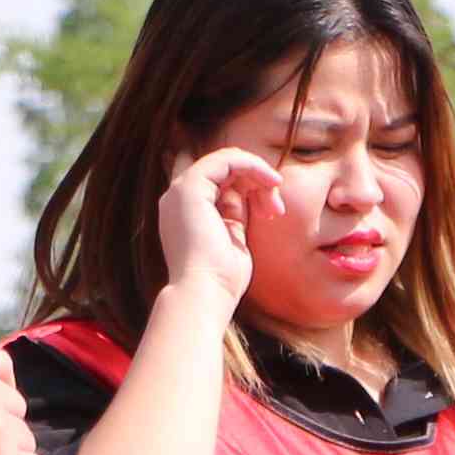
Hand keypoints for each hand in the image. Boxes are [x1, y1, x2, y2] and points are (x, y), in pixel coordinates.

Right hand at [155, 146, 279, 317]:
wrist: (205, 294)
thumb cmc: (222, 279)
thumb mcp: (233, 240)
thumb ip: (235, 215)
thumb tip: (248, 197)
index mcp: (186, 212)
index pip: (222, 183)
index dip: (250, 188)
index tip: (272, 213)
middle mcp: (178, 199)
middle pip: (226, 171)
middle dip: (258, 183)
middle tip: (276, 211)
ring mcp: (181, 191)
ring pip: (227, 161)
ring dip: (258, 176)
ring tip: (274, 206)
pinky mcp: (190, 187)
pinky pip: (226, 159)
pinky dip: (252, 165)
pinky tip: (271, 183)